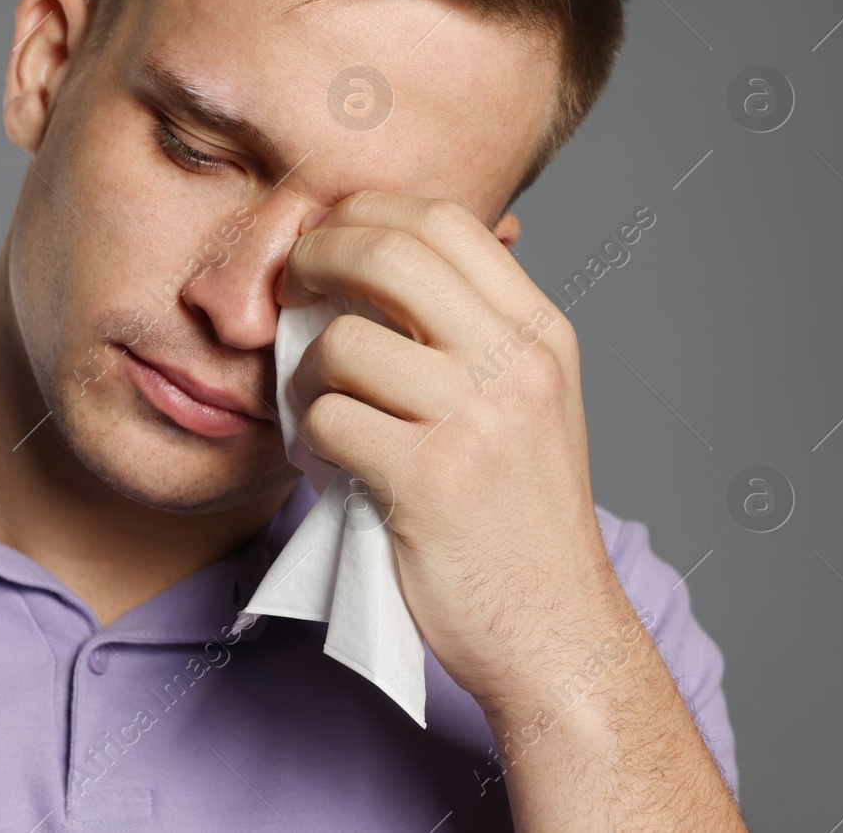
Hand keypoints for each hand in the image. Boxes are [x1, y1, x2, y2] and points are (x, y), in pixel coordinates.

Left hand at [278, 190, 635, 719]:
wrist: (553, 630)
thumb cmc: (521, 519)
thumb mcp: (525, 402)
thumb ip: (470, 332)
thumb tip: (381, 261)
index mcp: (540, 331)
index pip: (445, 219)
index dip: (368, 212)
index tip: (329, 238)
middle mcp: (515, 362)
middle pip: (389, 252)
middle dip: (318, 256)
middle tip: (289, 287)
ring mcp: (476, 419)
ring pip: (345, 342)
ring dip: (305, 370)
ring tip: (314, 403)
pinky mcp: (430, 479)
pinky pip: (329, 419)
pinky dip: (310, 437)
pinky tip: (328, 459)